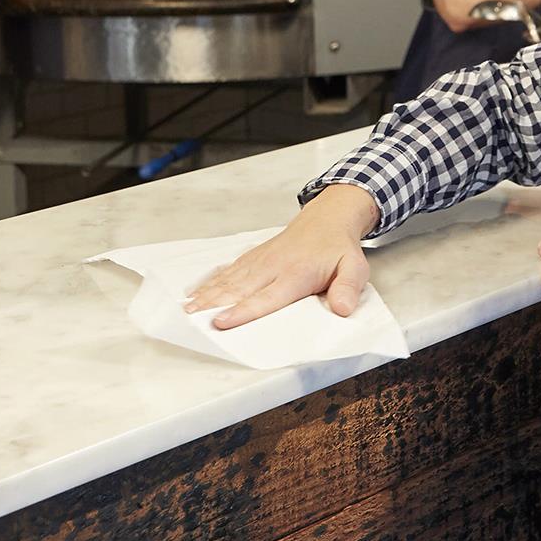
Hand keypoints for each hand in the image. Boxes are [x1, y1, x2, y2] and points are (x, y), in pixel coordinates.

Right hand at [183, 184, 379, 327]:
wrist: (328, 218)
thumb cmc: (338, 248)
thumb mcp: (355, 268)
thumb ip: (348, 289)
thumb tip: (342, 309)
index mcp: (296, 274)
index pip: (267, 297)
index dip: (243, 311)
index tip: (221, 322)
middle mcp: (274, 266)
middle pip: (239, 290)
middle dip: (213, 305)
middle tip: (190, 321)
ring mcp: (261, 260)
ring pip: (229, 280)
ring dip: (206, 295)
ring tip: (185, 310)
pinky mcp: (254, 256)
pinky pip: (229, 269)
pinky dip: (210, 280)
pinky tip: (194, 291)